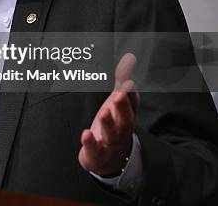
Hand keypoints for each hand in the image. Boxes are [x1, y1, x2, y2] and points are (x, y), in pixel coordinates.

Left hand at [78, 53, 139, 176]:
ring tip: (104, 112)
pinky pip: (95, 149)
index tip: (128, 83)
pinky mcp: (97, 153)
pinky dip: (90, 142)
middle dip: (122, 107)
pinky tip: (85, 134)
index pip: (132, 105)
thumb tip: (130, 57)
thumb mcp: (117, 102)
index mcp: (126, 115)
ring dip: (108, 123)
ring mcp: (110, 142)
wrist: (109, 160)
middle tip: (119, 94)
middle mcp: (121, 129)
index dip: (131, 94)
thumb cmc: (113, 125)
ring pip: (112, 134)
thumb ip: (121, 80)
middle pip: (125, 119)